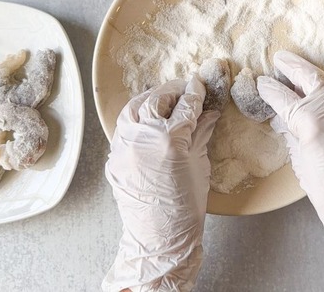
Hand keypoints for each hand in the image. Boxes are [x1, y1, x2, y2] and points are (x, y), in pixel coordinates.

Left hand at [102, 77, 219, 291]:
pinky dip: (136, 120)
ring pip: (132, 109)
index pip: (185, 106)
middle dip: (171, 91)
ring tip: (163, 99)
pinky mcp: (114, 159)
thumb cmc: (187, 206)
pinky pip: (123, 129)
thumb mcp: (199, 165)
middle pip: (156, 100)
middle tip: (184, 89)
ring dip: (149, 100)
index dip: (195, 93)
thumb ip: (201, 133)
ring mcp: (123, 148)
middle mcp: (142, 138)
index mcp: (169, 140)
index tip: (201, 84)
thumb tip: (209, 112)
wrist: (159, 238)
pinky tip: (148, 122)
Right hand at [257, 51, 323, 284]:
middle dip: (292, 66)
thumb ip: (291, 134)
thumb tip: (284, 119)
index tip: (260, 83)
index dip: (268, 89)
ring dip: (312, 73)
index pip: (282, 96)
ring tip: (298, 69)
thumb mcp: (300, 161)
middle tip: (279, 59)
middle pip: (308, 77)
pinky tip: (318, 90)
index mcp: (309, 119)